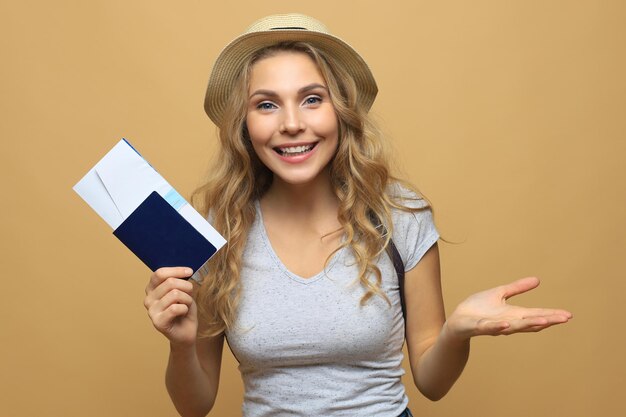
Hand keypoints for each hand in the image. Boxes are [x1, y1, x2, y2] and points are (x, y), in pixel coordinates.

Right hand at [144, 267, 197, 345]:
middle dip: (186, 287)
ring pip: (175, 294)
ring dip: (187, 299)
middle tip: (190, 295)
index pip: (160, 273)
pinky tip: (183, 313)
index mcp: (152, 289)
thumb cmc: (184, 309)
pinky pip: (175, 308)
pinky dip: (185, 308)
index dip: (176, 271)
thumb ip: (180, 281)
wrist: (186, 331)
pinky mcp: (157, 322)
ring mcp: (151, 311)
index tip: (190, 272)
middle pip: (170, 282)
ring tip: (186, 306)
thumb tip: (185, 272)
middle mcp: (148, 299)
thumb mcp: (184, 291)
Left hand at [446, 277, 572, 340]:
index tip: (568, 315)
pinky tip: (506, 325)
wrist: (457, 320)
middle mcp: (507, 322)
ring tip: (544, 322)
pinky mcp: (478, 326)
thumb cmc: (478, 309)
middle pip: (530, 322)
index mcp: (513, 314)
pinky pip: (489, 327)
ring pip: (513, 327)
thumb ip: (517, 288)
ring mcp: (494, 326)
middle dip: (547, 320)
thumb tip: (537, 280)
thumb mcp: (500, 294)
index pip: (536, 314)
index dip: (551, 315)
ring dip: (528, 324)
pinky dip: (498, 327)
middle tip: (564, 319)